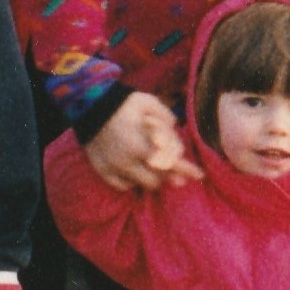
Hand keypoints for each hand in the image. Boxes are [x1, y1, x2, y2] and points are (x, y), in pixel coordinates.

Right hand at [86, 91, 200, 194]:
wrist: (90, 106)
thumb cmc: (124, 104)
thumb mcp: (149, 103)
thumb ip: (166, 120)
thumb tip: (175, 136)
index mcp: (142, 143)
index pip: (170, 162)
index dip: (187, 169)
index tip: (199, 174)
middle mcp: (128, 160)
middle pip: (158, 179)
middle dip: (170, 176)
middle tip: (177, 173)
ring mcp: (115, 168)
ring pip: (142, 185)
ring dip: (153, 179)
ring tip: (155, 168)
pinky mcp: (103, 171)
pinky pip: (123, 186)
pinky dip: (132, 181)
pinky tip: (136, 171)